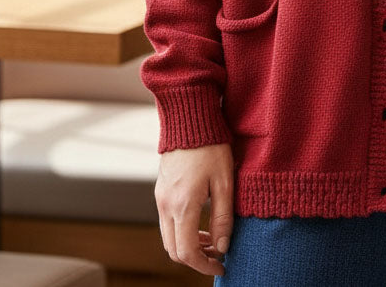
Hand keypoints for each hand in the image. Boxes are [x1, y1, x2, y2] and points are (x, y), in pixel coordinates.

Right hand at [155, 142, 234, 276]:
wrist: (189, 119)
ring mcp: (160, 198)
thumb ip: (223, 217)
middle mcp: (166, 205)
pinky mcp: (160, 191)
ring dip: (188, 245)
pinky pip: (167, 222)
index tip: (221, 265)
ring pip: (168, 238)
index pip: (187, 252)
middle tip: (217, 255)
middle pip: (174, 250)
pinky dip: (181, 231)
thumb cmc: (211, 147)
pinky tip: (200, 222)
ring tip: (212, 239)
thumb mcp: (225, 181)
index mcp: (183, 205)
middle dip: (195, 259)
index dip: (204, 266)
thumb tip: (221, 247)